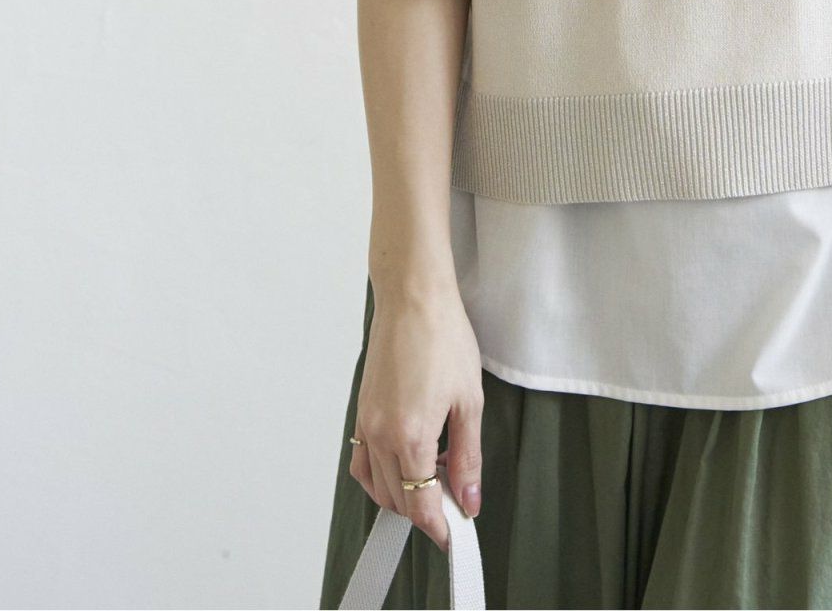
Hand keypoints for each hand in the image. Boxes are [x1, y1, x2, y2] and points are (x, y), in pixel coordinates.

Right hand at [350, 286, 483, 551]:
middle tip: (455, 498)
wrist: (413, 298)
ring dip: (403, 494)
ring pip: (377, 486)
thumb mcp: (469, 400)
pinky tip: (405, 462)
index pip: (420, 506)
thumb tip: (469, 497)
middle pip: (398, 501)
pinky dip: (380, 475)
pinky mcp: (361, 412)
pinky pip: (363, 461)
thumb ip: (468, 456)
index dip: (441, 527)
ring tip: (436, 476)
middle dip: (426, 510)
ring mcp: (367, 424)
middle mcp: (381, 436)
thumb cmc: (442, 337)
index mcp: (410, 436)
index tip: (456, 532)